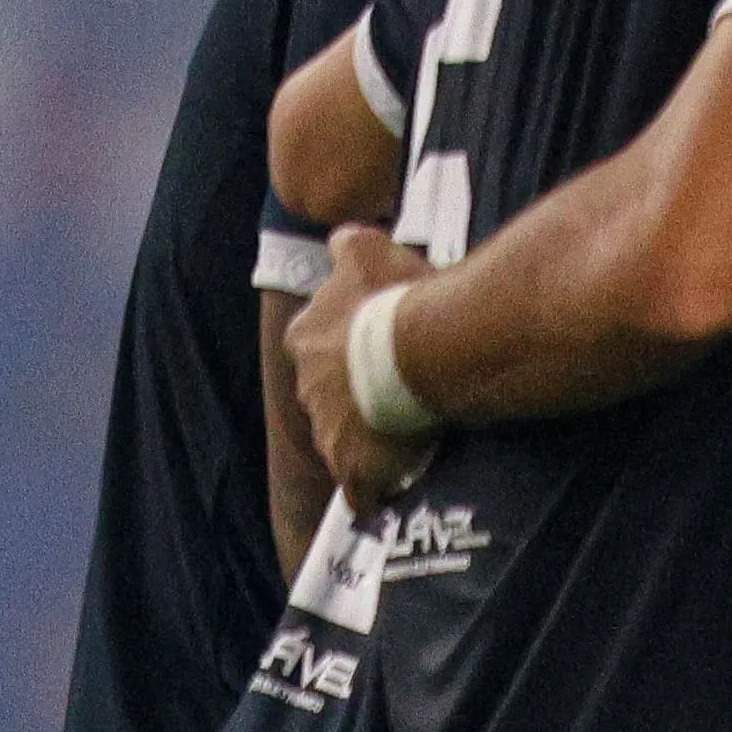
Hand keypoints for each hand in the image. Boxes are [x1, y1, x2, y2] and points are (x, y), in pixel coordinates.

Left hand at [287, 225, 439, 503]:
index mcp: (306, 336)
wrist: (424, 349)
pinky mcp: (355, 465)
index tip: (378, 345)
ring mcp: (329, 429)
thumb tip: (341, 237)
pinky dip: (373, 491)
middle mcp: (307, 385)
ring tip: (407, 434)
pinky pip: (361, 489)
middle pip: (329, 394)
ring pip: (343, 438)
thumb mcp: (369, 250)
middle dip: (356, 394)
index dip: (351, 345)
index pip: (319, 343)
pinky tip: (388, 494)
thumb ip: (349, 244)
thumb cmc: (399, 298)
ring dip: (368, 437)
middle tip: (398, 389)